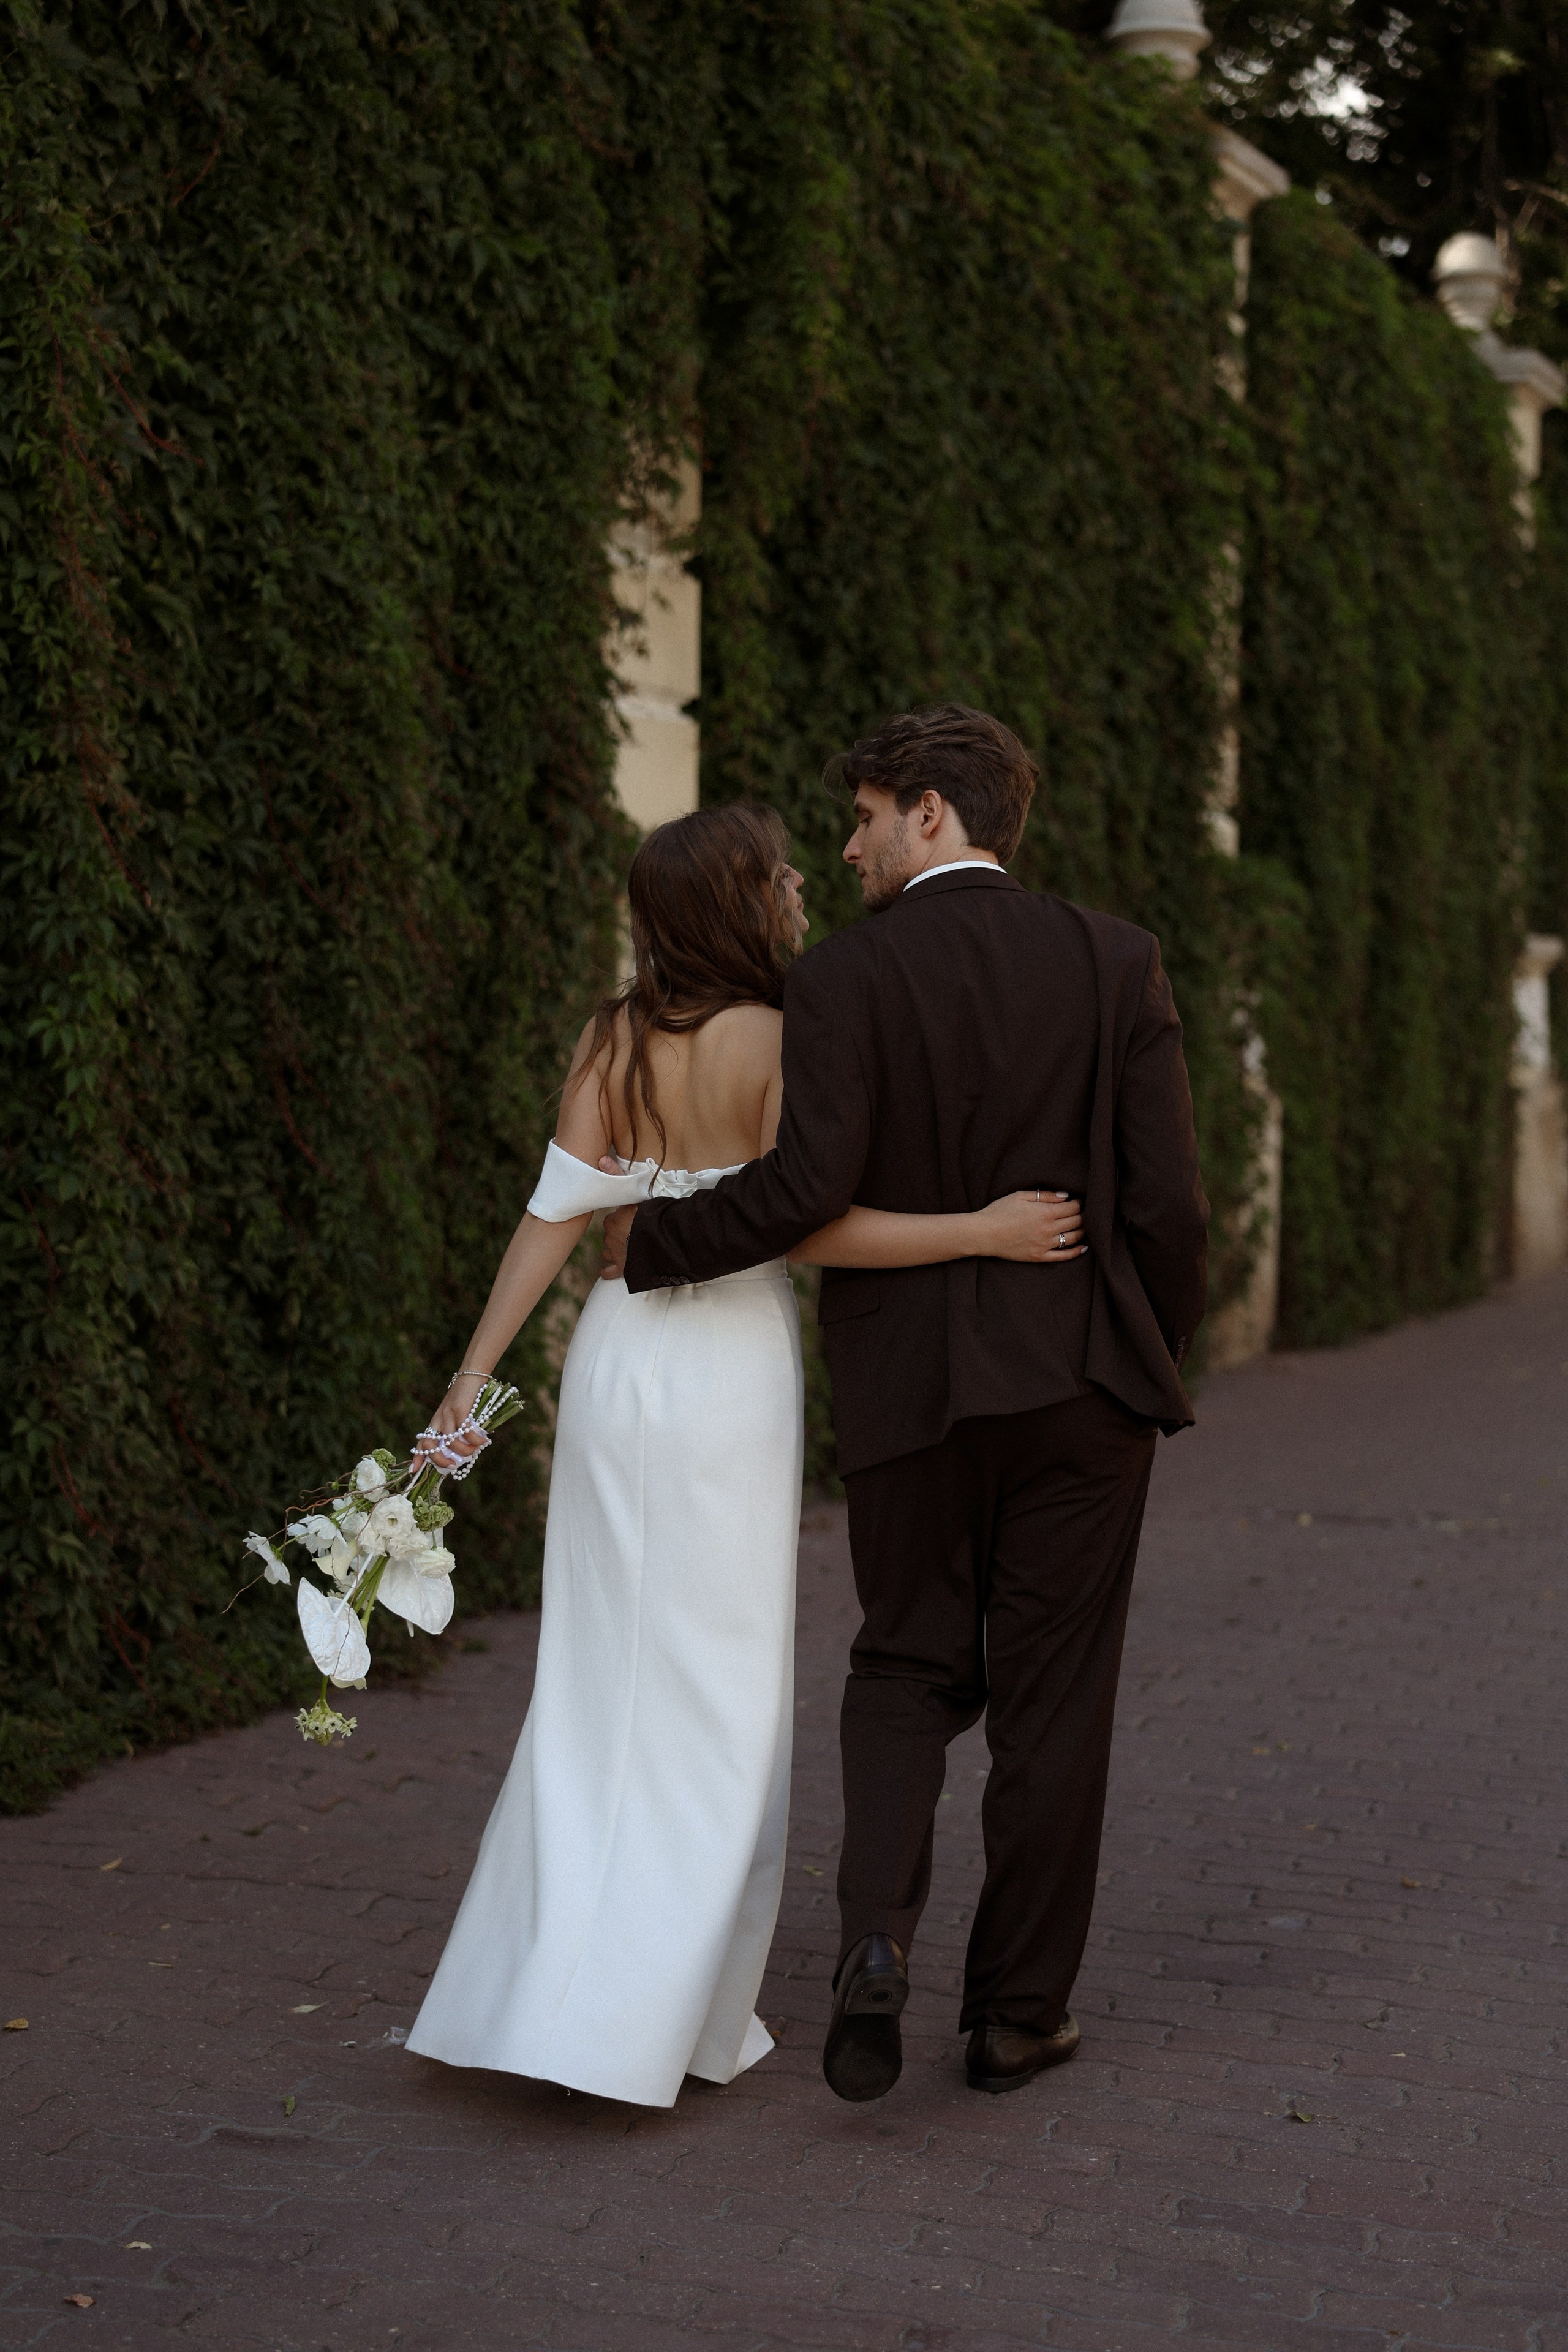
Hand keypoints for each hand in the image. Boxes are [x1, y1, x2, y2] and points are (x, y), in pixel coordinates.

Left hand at [410, 1372, 491, 1475]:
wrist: (472, 1374)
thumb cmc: (469, 1397)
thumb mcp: (460, 1416)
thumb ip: (460, 1432)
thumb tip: (467, 1452)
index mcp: (437, 1422)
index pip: (423, 1442)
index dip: (417, 1458)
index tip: (413, 1472)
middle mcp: (439, 1419)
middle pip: (430, 1446)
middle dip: (440, 1461)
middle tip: (453, 1466)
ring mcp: (447, 1414)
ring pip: (450, 1441)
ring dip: (464, 1450)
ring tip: (475, 1450)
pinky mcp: (459, 1409)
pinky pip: (465, 1431)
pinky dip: (475, 1439)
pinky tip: (483, 1440)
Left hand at [598, 1157, 637, 1279]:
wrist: (657, 1240)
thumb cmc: (648, 1215)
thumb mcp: (635, 1192)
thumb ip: (618, 1174)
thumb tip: (602, 1158)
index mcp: (613, 1220)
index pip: (611, 1219)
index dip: (619, 1219)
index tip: (627, 1218)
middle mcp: (611, 1237)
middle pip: (609, 1234)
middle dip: (616, 1234)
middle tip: (627, 1232)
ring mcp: (616, 1253)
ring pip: (607, 1251)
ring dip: (612, 1250)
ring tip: (620, 1249)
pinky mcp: (622, 1269)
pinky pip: (609, 1271)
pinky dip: (607, 1271)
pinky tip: (606, 1271)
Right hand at [972, 1190, 1085, 1261]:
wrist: (984, 1233)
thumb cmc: (999, 1211)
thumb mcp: (1020, 1196)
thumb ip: (1045, 1195)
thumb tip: (1066, 1196)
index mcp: (1045, 1212)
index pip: (1073, 1207)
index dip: (1078, 1203)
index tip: (1077, 1201)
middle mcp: (1048, 1229)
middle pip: (1076, 1222)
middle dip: (1081, 1215)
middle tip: (1081, 1212)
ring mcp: (1045, 1245)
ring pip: (1073, 1237)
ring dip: (1081, 1231)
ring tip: (1082, 1226)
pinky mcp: (1040, 1256)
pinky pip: (1063, 1256)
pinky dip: (1076, 1252)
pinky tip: (1083, 1247)